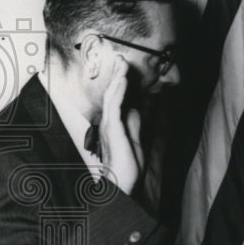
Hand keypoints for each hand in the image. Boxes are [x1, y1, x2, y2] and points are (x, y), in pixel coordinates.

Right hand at [99, 55, 143, 194]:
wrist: (121, 185)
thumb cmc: (127, 168)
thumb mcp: (135, 141)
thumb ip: (133, 125)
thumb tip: (135, 109)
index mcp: (114, 126)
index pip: (118, 101)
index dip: (122, 85)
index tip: (126, 70)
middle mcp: (108, 123)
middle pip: (113, 95)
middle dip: (117, 76)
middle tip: (120, 59)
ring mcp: (109, 125)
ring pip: (113, 96)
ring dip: (118, 78)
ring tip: (121, 62)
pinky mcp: (112, 128)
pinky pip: (115, 104)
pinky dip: (119, 90)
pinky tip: (122, 78)